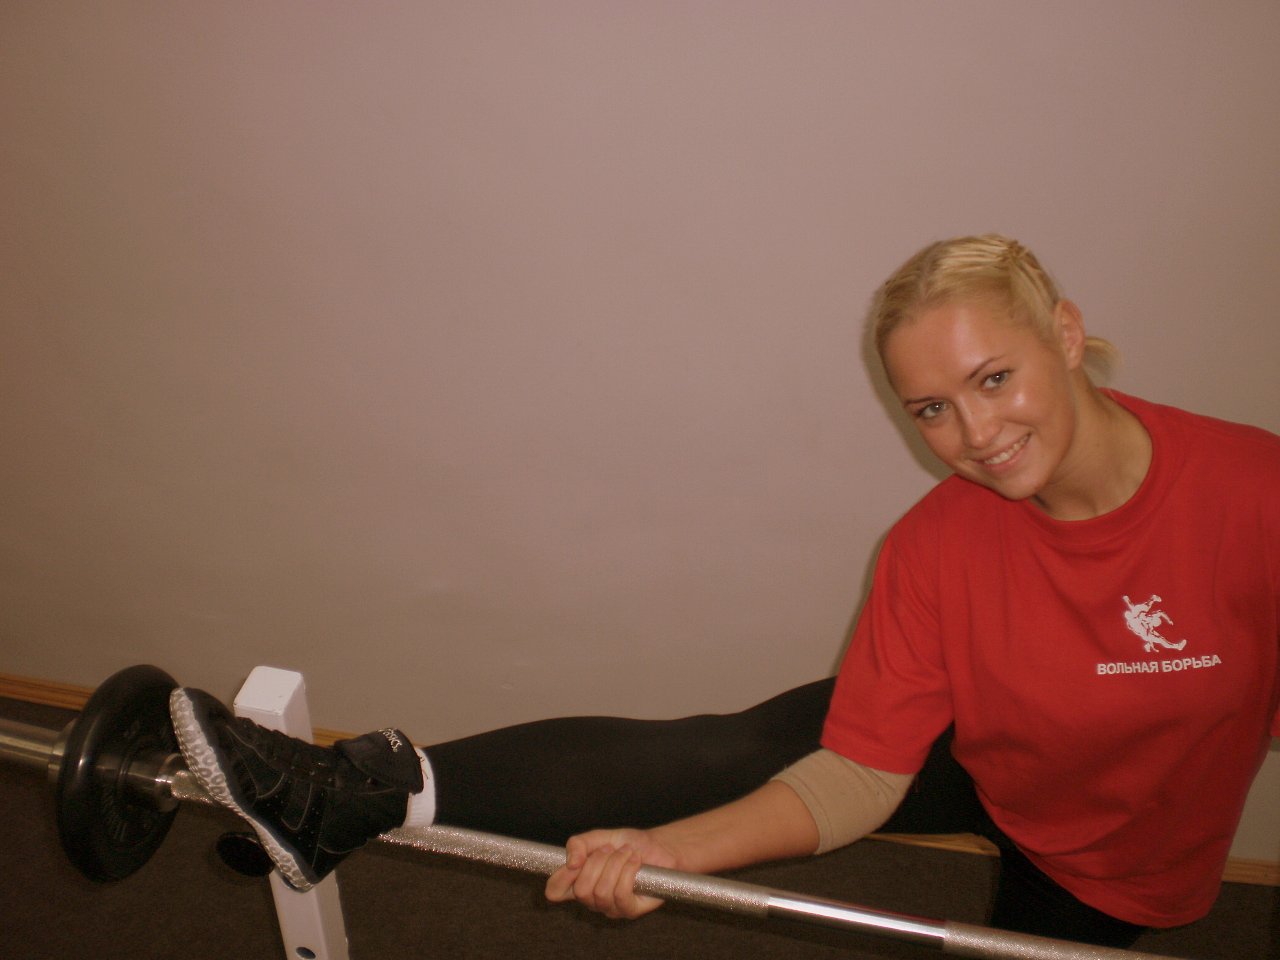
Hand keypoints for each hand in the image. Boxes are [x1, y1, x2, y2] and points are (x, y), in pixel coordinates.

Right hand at [544, 828, 678, 918]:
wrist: (658, 847)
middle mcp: (592, 898)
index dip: (559, 878)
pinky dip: (628, 870)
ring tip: (626, 853)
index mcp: (579, 881)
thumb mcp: (599, 837)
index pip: (555, 891)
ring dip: (616, 863)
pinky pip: (621, 893)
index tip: (575, 861)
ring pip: (602, 891)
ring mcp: (610, 907)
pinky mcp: (630, 910)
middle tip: (610, 850)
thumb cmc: (628, 843)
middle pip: (580, 890)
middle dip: (597, 862)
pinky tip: (635, 861)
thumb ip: (578, 844)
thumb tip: (571, 863)